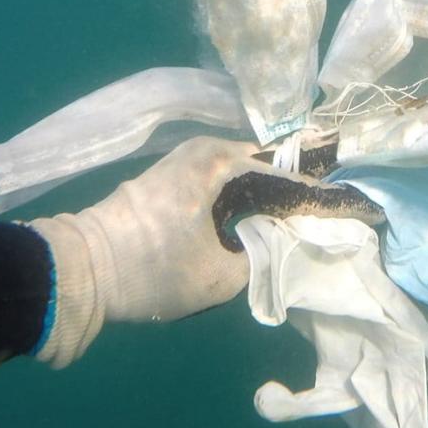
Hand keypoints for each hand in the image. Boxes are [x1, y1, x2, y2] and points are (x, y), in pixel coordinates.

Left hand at [28, 137, 378, 366]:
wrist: (79, 274)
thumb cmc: (151, 269)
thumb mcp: (219, 276)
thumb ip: (265, 259)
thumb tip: (288, 247)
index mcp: (218, 159)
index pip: (285, 170)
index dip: (317, 194)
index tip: (348, 211)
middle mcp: (202, 151)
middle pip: (265, 170)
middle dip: (293, 196)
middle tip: (324, 224)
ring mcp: (182, 165)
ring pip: (242, 180)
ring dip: (266, 203)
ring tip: (296, 231)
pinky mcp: (168, 184)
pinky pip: (221, 187)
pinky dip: (241, 205)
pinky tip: (255, 232)